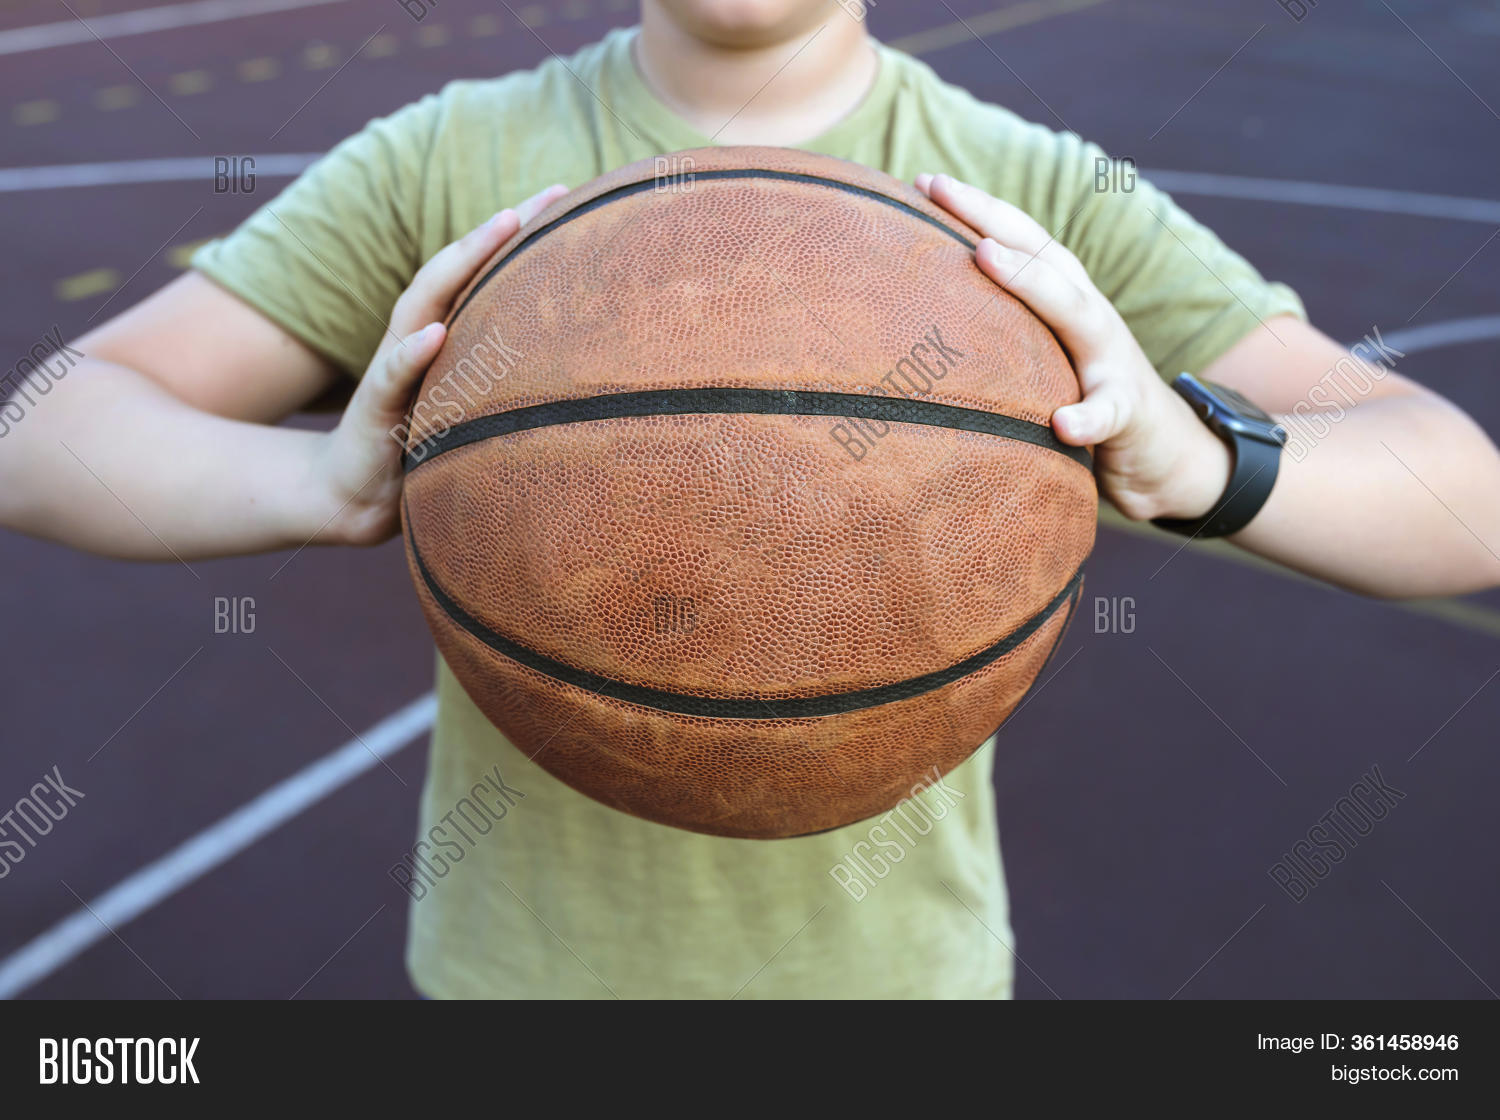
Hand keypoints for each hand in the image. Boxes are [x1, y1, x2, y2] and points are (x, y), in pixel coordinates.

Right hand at [313, 184, 568, 544]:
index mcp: (443, 332)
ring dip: (462, 262)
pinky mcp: (375, 407)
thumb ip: (505, 375)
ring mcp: (394, 366)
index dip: (521, 234)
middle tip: (550, 194)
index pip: (482, 272)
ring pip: (425, 302)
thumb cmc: (421, 442)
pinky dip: (412, 352)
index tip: (569, 197)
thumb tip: (574, 365)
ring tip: (501, 226)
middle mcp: (417, 335)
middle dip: (501, 227)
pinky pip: (393, 374)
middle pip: (457, 268)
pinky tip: (437, 332)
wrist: (357, 492)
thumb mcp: (472, 404)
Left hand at [916, 173, 1230, 522]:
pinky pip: (1108, 413)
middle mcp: (1090, 315)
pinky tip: (1064, 423)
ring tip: (986, 257)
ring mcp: (1113, 360)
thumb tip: (926, 310)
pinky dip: (1089, 416)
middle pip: (1042, 254)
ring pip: (1078, 314)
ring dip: (1033, 283)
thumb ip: (1000, 328)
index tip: (922, 181)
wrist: (1162, 451)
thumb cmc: (1083, 396)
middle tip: (940, 189)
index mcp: (1064, 298)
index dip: (973, 207)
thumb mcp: (1040, 353)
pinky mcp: (1129, 413)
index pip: (1017, 240)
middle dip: (990, 217)